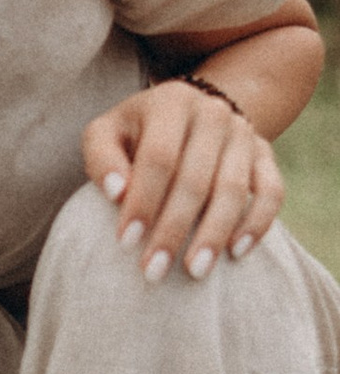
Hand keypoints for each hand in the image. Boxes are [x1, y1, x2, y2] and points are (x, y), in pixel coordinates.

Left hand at [82, 76, 284, 282]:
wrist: (187, 114)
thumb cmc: (136, 134)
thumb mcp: (106, 133)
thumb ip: (102, 158)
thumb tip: (117, 193)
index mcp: (171, 103)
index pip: (158, 157)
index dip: (143, 201)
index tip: (126, 242)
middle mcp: (213, 113)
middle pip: (195, 178)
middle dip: (173, 229)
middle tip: (153, 270)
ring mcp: (244, 133)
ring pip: (233, 188)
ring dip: (214, 233)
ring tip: (195, 271)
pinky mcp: (265, 154)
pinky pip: (271, 191)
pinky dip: (257, 223)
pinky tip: (236, 252)